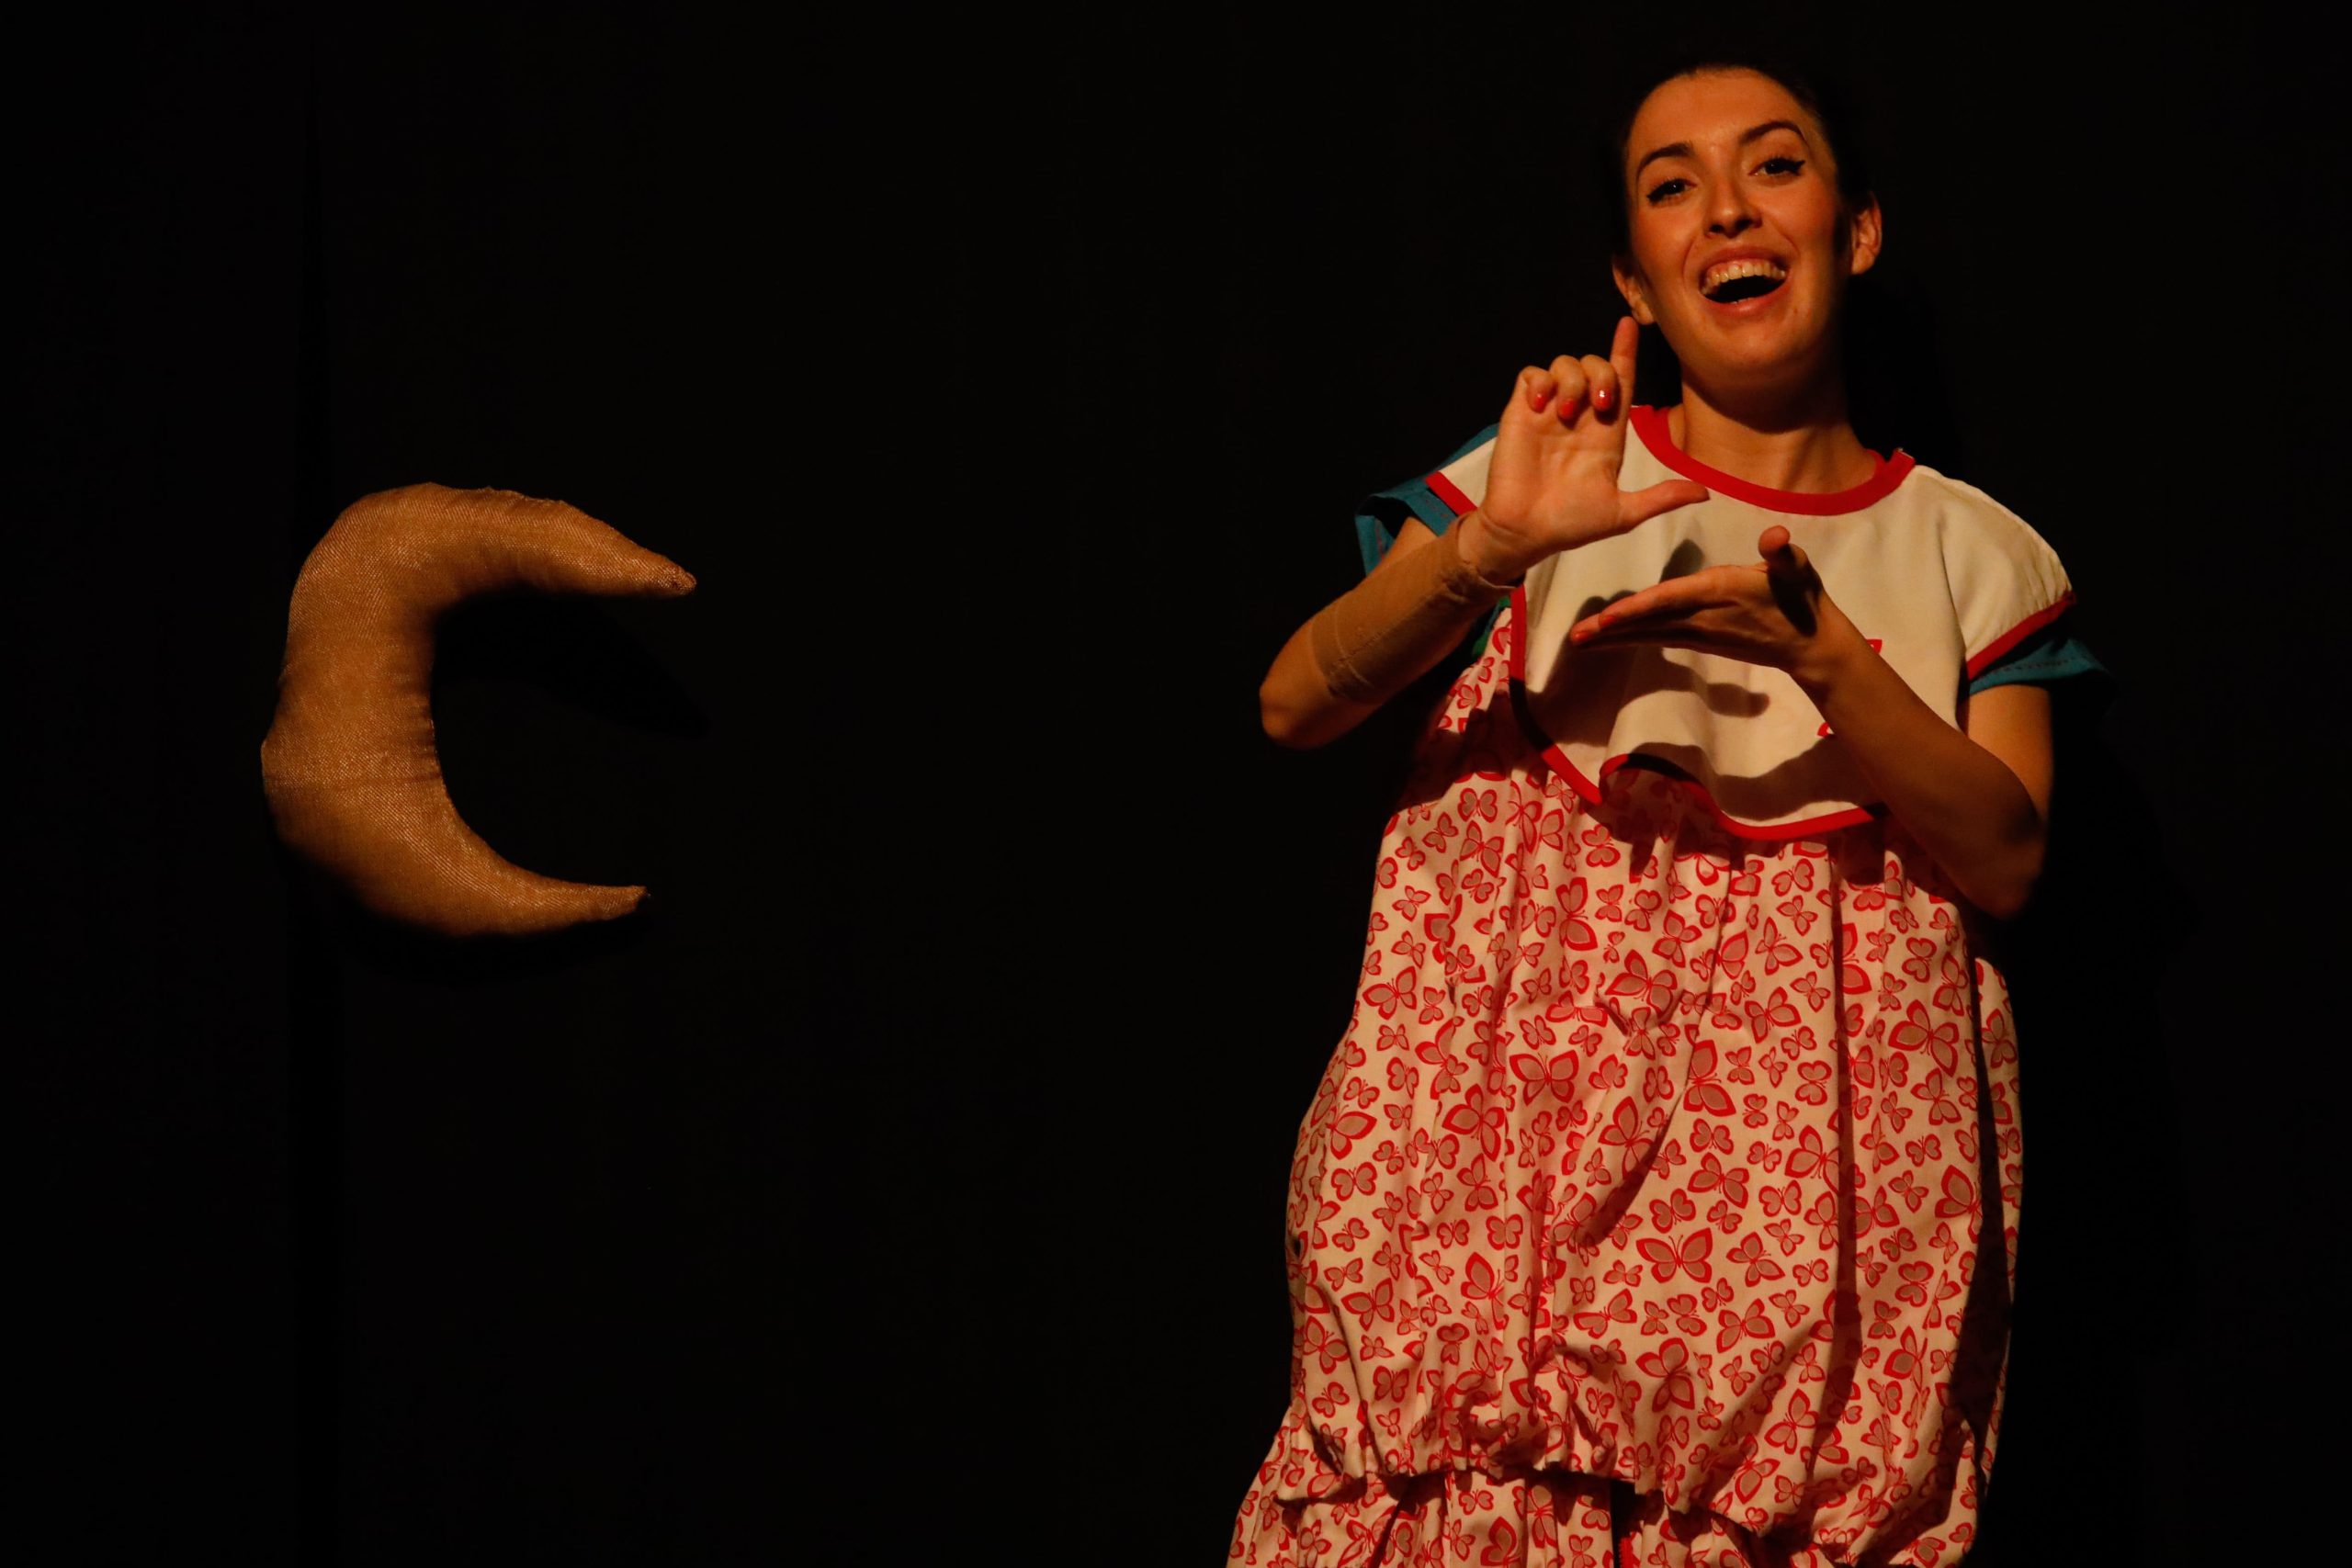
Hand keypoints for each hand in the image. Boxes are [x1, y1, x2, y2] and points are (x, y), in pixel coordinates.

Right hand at [1463, 316, 1711, 580]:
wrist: (1526, 532)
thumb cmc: (1571, 524)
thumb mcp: (1623, 513)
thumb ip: (1661, 498)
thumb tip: (1705, 493)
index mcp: (1606, 433)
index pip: (1620, 381)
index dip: (1625, 351)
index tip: (1629, 325)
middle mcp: (1580, 415)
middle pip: (1595, 365)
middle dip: (1601, 372)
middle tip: (1598, 404)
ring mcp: (1550, 411)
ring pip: (1564, 363)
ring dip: (1571, 378)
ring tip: (1565, 411)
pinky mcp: (1521, 412)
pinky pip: (1531, 375)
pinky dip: (1538, 381)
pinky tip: (1539, 406)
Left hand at [1566, 525, 1859, 686]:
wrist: (1809, 644)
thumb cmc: (1802, 598)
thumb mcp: (1797, 569)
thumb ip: (1783, 553)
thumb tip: (1777, 538)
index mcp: (1718, 592)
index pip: (1669, 600)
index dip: (1637, 609)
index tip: (1607, 618)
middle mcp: (1702, 617)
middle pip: (1648, 623)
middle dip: (1611, 630)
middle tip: (1575, 636)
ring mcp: (1699, 633)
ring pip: (1648, 635)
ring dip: (1613, 639)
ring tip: (1579, 642)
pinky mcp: (1699, 641)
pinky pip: (1657, 640)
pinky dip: (1631, 640)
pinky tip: (1609, 641)